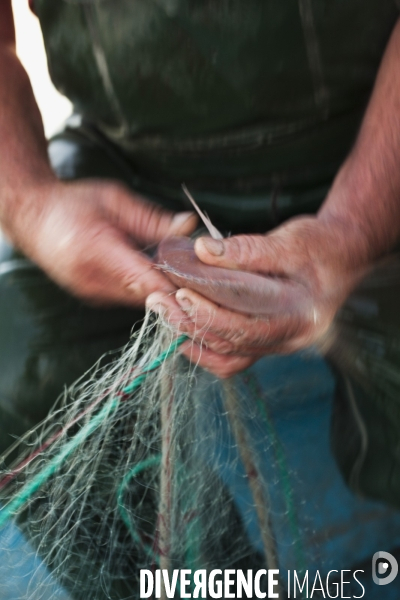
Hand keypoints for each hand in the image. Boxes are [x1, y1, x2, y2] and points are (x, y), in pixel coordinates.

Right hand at [4, 179, 196, 305]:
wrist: (32, 219)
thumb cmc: (73, 202)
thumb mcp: (114, 199)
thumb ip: (151, 218)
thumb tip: (188, 227)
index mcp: (95, 249)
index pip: (145, 279)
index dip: (177, 286)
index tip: (206, 285)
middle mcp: (92, 280)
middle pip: (148, 294)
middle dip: (178, 288)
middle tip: (211, 278)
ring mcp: (92, 293)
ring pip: (142, 300)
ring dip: (166, 290)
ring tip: (193, 276)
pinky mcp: (96, 297)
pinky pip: (132, 298)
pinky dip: (150, 289)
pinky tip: (166, 277)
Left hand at [147, 216, 365, 377]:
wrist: (340, 256)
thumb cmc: (320, 247)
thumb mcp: (291, 241)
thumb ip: (249, 249)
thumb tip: (204, 250)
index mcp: (299, 319)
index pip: (246, 328)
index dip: (210, 314)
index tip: (181, 293)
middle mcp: (288, 340)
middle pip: (231, 343)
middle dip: (190, 323)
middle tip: (158, 300)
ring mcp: (276, 344)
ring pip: (228, 354)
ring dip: (193, 335)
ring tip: (164, 312)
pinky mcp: (265, 339)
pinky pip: (234, 358)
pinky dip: (207, 350)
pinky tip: (185, 335)